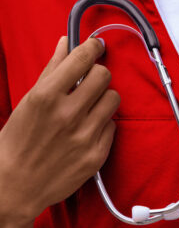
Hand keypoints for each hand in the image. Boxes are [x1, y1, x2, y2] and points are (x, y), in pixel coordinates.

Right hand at [0, 37, 117, 227]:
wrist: (15, 184)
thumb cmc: (18, 140)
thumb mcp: (28, 101)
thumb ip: (51, 70)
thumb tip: (67, 43)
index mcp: (46, 97)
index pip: (82, 59)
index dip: (92, 48)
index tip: (96, 46)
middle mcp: (67, 114)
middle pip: (104, 76)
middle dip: (98, 75)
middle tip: (89, 82)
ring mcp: (84, 136)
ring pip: (114, 99)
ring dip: (103, 99)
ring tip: (88, 107)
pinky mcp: (97, 154)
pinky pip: (113, 126)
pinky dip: (102, 124)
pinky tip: (86, 130)